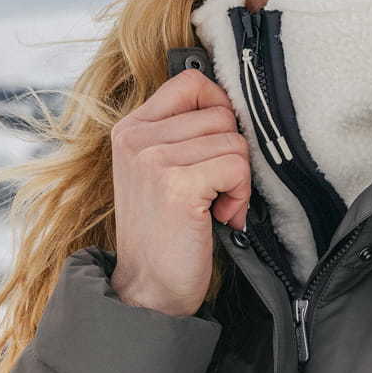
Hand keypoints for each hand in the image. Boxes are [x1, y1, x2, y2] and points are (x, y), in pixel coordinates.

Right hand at [107, 67, 251, 317]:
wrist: (148, 289)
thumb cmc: (165, 232)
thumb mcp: (161, 172)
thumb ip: (183, 135)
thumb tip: (232, 105)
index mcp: (132, 128)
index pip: (191, 83)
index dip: (220, 109)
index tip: (220, 145)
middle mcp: (137, 138)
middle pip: (221, 114)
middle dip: (232, 154)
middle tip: (216, 190)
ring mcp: (154, 159)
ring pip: (234, 141)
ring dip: (237, 179)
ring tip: (215, 207)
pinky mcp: (177, 184)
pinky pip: (236, 166)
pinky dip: (240, 195)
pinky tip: (220, 217)